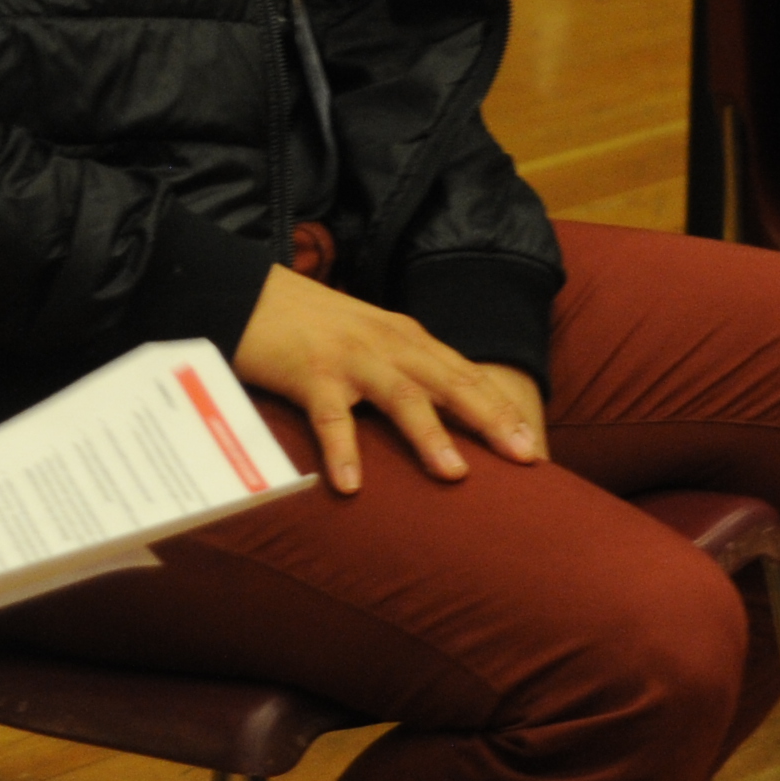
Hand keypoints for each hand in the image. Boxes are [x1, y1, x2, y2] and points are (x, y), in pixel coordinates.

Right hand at [228, 264, 543, 493]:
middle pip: (450, 382)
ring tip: (456, 475)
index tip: (533, 445)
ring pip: (401, 397)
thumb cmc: (308, 326)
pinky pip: (330, 418)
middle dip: (491, 418)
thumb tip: (436, 418)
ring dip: (430, 436)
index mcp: (405, 338)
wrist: (246, 293)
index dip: (501, 407)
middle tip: (525, 456)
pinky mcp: (309, 373)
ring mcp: (350, 358)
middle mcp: (387, 344)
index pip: (464, 373)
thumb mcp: (366, 342)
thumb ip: (400, 371)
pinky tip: (351, 487)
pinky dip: (343, 451)